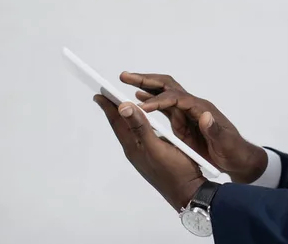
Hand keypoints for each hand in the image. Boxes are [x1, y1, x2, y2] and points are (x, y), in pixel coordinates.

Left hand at [94, 95, 205, 211]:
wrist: (189, 192)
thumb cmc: (175, 172)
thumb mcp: (157, 147)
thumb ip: (141, 127)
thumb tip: (124, 107)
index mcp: (134, 146)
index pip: (117, 122)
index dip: (108, 107)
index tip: (98, 94)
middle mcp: (136, 150)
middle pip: (121, 126)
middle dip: (114, 111)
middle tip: (105, 97)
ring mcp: (144, 154)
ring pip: (131, 131)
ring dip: (125, 117)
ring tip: (121, 107)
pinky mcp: (153, 156)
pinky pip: (141, 136)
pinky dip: (138, 124)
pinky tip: (142, 123)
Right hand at [119, 72, 267, 183]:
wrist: (239, 159)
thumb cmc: (234, 151)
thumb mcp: (226, 144)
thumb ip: (215, 131)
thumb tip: (206, 116)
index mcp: (202, 109)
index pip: (177, 98)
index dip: (158, 101)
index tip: (142, 108)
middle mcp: (193, 106)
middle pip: (168, 86)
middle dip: (147, 80)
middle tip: (124, 76)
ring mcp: (187, 113)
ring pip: (163, 94)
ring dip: (145, 87)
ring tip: (124, 81)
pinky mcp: (183, 122)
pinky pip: (164, 107)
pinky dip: (150, 102)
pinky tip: (138, 100)